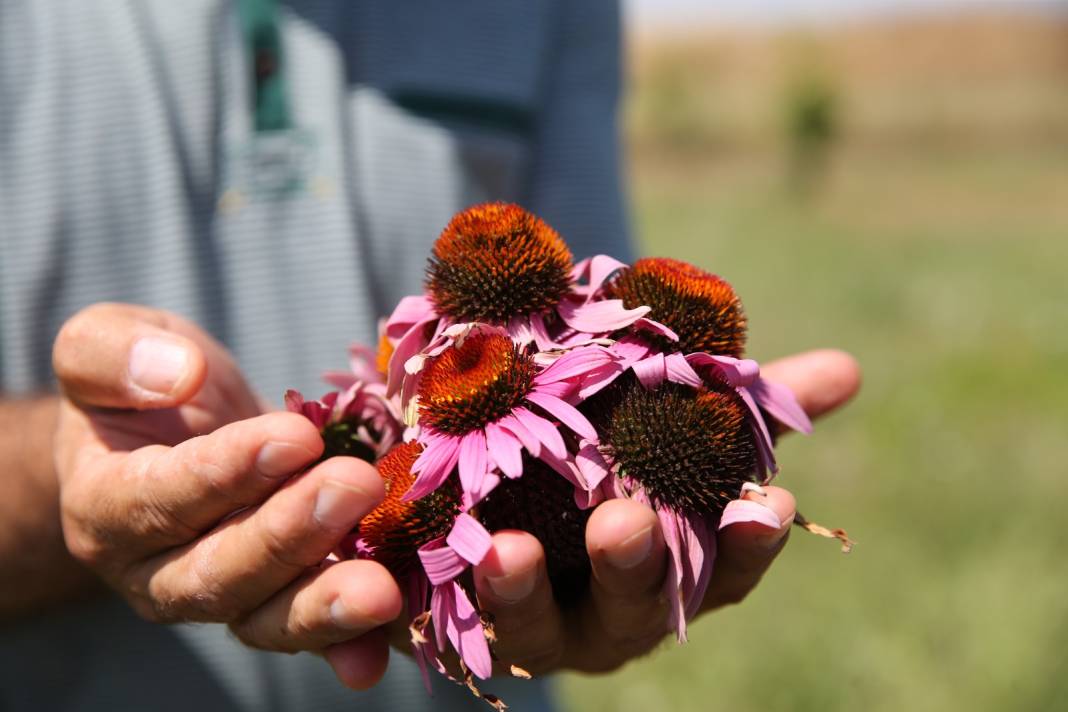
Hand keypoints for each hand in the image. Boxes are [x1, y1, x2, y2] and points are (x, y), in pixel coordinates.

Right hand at [52, 303, 400, 688]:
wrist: (167, 431)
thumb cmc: (140, 388)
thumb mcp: (105, 343)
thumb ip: (113, 354)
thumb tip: (176, 373)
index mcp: (104, 506)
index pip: (161, 499)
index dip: (226, 473)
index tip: (294, 436)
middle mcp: (156, 569)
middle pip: (218, 570)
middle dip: (290, 534)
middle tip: (356, 486)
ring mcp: (219, 596)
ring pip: (263, 616)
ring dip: (323, 604)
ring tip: (380, 588)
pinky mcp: (274, 603)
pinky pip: (307, 635)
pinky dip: (345, 645)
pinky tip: (379, 650)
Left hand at [469, 349, 860, 673]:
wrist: (498, 482)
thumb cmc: (607, 461)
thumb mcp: (667, 424)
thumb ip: (740, 406)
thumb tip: (847, 369)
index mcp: (672, 569)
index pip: (725, 567)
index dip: (749, 543)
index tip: (769, 503)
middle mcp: (610, 610)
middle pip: (632, 605)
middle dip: (633, 568)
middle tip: (626, 522)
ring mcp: (534, 624)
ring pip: (531, 627)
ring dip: (521, 591)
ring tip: (509, 550)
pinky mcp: (456, 618)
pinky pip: (442, 616)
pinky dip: (432, 593)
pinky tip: (419, 556)